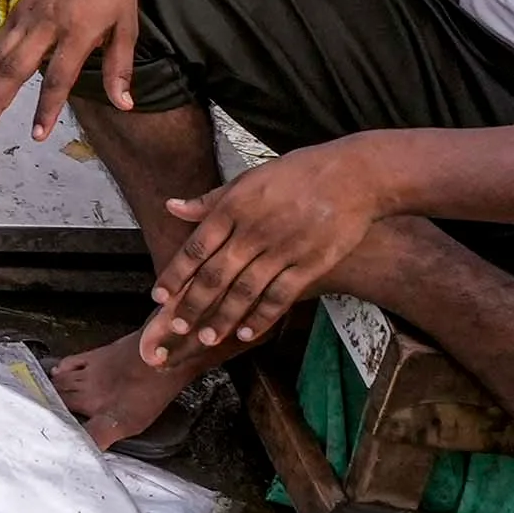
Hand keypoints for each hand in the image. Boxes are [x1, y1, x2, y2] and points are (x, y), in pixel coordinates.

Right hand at [0, 0, 154, 140]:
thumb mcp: (127, 28)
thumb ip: (120, 69)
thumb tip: (124, 106)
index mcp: (78, 32)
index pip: (58, 79)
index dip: (47, 109)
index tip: (36, 134)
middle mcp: (48, 24)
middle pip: (16, 68)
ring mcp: (30, 13)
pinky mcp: (21, 5)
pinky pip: (0, 37)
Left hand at [140, 141, 390, 367]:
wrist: (355, 176)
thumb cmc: (299, 174)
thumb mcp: (250, 177)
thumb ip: (210, 199)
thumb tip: (171, 206)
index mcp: (235, 207)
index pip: (196, 247)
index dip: (176, 275)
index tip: (158, 297)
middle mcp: (254, 230)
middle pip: (216, 274)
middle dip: (193, 304)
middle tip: (175, 327)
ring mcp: (283, 249)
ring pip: (245, 291)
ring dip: (223, 317)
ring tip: (206, 338)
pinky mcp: (310, 263)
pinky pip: (280, 296)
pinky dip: (261, 317)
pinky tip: (246, 333)